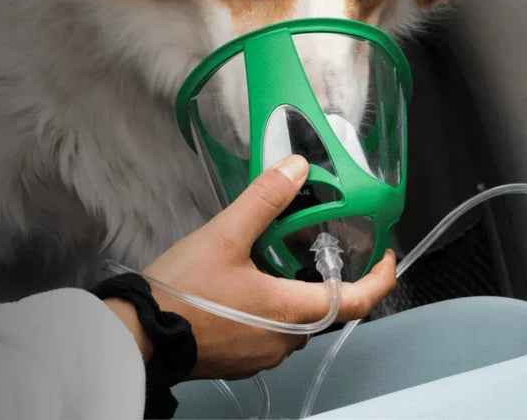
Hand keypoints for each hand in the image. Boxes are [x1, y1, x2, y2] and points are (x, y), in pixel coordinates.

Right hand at [124, 155, 397, 379]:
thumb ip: (265, 199)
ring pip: (296, 321)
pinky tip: (247, 288)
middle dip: (329, 278)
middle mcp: (286, 340)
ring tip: (279, 259)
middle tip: (320, 244)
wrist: (139, 337)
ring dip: (296, 294)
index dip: (380, 278)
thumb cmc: (183, 293)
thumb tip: (297, 166)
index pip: (359, 301)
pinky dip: (271, 310)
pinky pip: (270, 333)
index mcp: (293, 311)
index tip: (387, 256)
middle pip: (326, 308)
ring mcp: (263, 355)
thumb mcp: (225, 235)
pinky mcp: (240, 360)